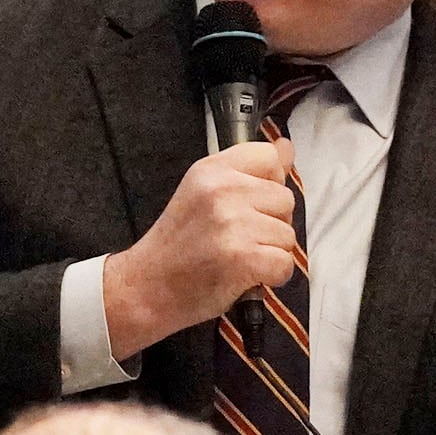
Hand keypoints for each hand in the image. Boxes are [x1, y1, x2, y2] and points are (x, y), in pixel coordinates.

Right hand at [102, 139, 297, 358]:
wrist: (147, 287)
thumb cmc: (178, 245)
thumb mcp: (204, 194)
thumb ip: (249, 171)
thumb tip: (286, 147)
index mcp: (211, 170)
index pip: (269, 157)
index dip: (270, 183)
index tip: (251, 204)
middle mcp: (221, 190)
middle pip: (285, 199)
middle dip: (272, 223)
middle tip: (239, 238)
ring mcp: (232, 223)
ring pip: (288, 234)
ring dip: (271, 252)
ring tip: (239, 257)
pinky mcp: (242, 256)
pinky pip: (284, 263)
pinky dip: (273, 276)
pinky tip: (248, 275)